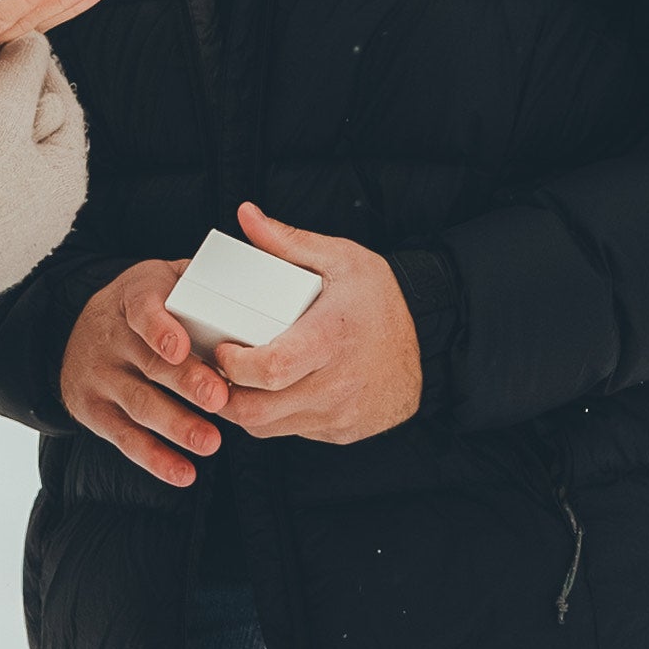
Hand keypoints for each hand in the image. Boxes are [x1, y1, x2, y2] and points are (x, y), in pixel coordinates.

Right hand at [60, 252, 231, 483]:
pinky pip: (124, 439)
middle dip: (185, 383)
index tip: (181, 345)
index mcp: (133, 298)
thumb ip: (202, 280)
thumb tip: (264, 271)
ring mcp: (100, 376)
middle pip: (149, 363)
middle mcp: (110, 337)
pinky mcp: (93, 411)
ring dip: (176, 425)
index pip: (142, 310)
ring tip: (210, 441)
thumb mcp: (163, 278)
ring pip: (139, 404)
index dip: (160, 328)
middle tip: (219, 399)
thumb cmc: (144, 306)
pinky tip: (184, 472)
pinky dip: (155, 458)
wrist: (77, 332)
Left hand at [206, 202, 424, 444]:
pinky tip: (276, 392)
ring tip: (242, 380)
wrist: (431, 341)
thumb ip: (288, 242)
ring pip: (269, 428)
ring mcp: (341, 414)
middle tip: (218, 371)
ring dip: (246, 408)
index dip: (233, 364)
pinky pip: (293, 433)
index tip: (223, 348)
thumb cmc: (380, 300)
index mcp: (331, 338)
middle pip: (258, 410)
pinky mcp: (343, 431)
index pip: (269, 368)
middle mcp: (336, 384)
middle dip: (225, 395)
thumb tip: (246, 215)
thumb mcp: (341, 259)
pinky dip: (276, 418)